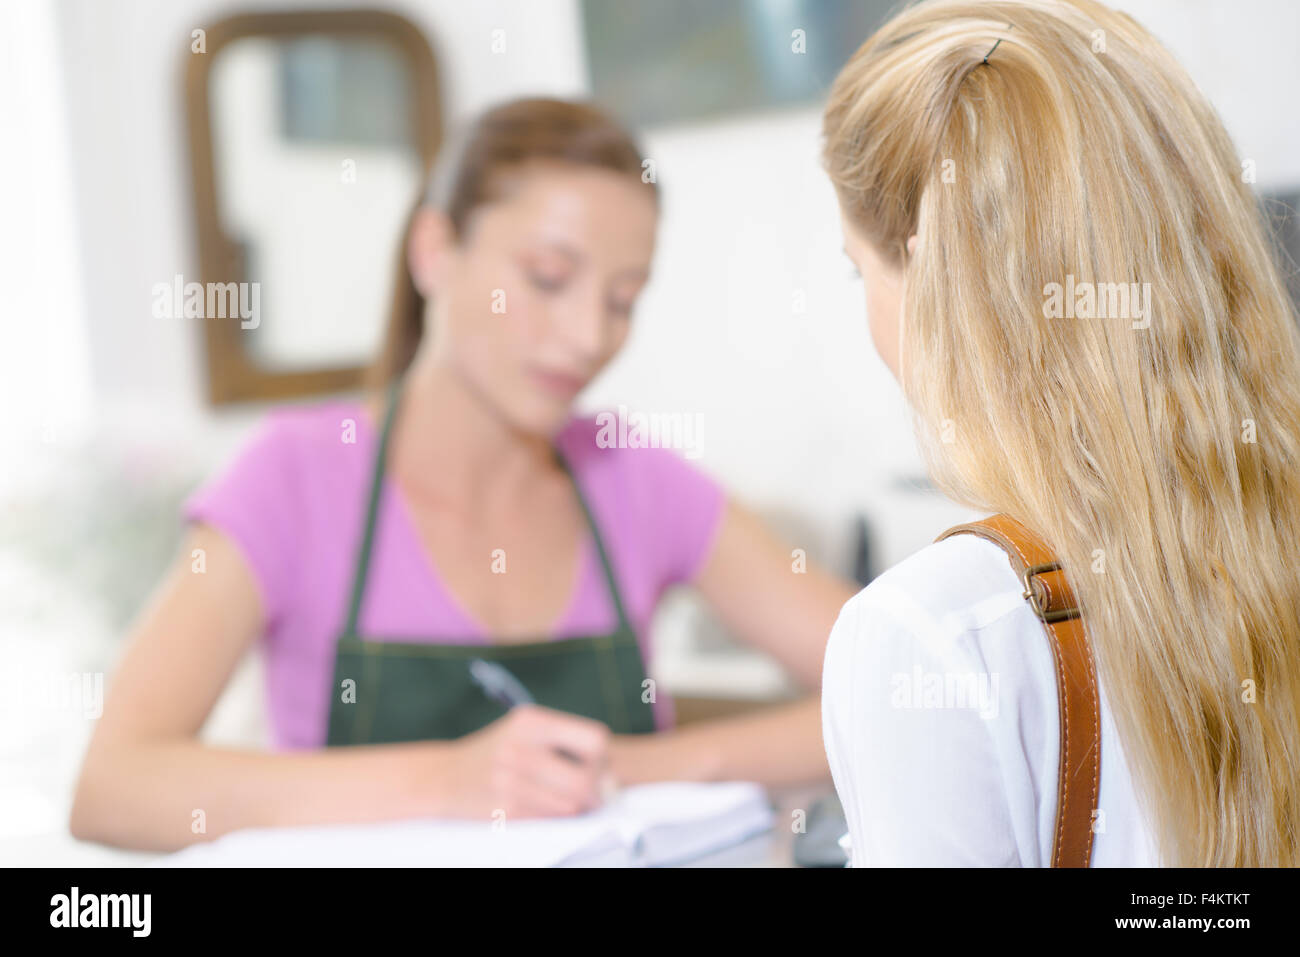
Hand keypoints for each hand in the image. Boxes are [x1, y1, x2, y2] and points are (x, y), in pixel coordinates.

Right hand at [442, 705, 611, 818]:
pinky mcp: (504, 809)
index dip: (602, 757)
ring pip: (571, 804)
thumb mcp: (525, 730)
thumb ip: (567, 743)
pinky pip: (550, 818)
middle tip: (595, 793)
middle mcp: (519, 747)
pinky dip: (557, 815)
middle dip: (598, 789)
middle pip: (586, 778)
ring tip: (571, 799)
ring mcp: (510, 781)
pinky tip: (548, 806)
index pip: (593, 740)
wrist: (444, 777)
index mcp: (531, 720)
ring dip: (579, 806)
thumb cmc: (496, 752)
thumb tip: (612, 779)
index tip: (596, 765)